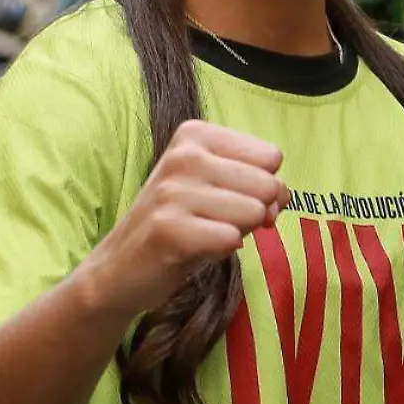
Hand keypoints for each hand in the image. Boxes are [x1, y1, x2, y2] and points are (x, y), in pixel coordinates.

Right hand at [82, 119, 286, 315]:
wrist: (120, 268)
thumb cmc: (180, 224)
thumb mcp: (218, 190)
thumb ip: (258, 183)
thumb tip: (282, 196)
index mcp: (195, 135)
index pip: (271, 157)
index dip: (264, 187)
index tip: (234, 200)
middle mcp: (184, 154)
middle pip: (268, 184)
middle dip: (256, 212)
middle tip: (217, 223)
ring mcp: (173, 191)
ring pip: (254, 212)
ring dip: (238, 232)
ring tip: (204, 233)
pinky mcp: (169, 228)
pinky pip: (232, 238)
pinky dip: (222, 250)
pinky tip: (194, 248)